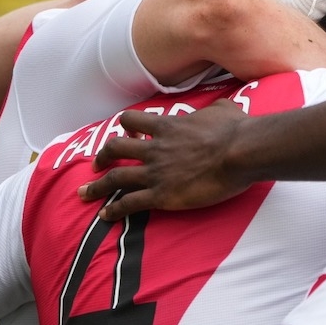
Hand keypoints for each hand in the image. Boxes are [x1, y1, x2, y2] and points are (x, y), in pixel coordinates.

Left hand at [78, 100, 250, 219]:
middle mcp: (155, 148)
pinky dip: (114, 210)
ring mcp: (155, 173)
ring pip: (115, 178)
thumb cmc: (236, 129)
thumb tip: (220, 108)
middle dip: (102, 157)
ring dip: (97, 186)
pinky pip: (129, 203)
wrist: (240, 152)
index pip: (132, 121)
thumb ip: (214, 109)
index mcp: (167, 126)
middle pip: (115, 148)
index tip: (126, 133)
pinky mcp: (162, 195)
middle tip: (98, 164)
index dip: (126, 127)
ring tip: (85, 193)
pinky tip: (105, 216)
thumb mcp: (224, 109)